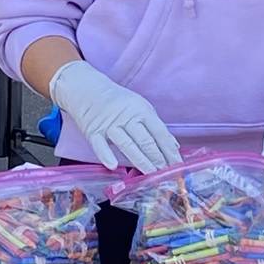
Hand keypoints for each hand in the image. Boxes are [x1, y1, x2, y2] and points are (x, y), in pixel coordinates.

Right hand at [47, 60, 181, 172]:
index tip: (177, 165)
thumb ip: (156, 127)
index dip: (169, 150)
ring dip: (140, 160)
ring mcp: (109, 124)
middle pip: (145, 140)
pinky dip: (106, 154)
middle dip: (157, 158)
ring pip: (127, 144)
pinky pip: (99, 145)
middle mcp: (126, 116)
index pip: (159, 132)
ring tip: (151, 175)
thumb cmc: (118, 101)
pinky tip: (113, 165)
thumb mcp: (140, 108)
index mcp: (141, 110)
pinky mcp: (92, 131)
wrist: (86, 88)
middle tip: (167, 175)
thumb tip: (173, 146)